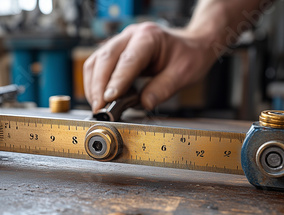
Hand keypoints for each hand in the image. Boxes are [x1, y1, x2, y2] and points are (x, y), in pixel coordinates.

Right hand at [83, 22, 217, 112]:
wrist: (191, 46)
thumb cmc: (189, 55)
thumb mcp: (184, 73)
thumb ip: (163, 89)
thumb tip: (144, 104)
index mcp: (149, 37)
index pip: (127, 60)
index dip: (116, 81)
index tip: (109, 99)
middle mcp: (130, 36)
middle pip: (105, 59)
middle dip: (98, 86)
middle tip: (100, 109)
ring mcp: (120, 42)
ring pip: (96, 61)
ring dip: (93, 86)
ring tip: (98, 107)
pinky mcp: (114, 52)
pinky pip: (96, 65)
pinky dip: (94, 83)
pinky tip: (99, 98)